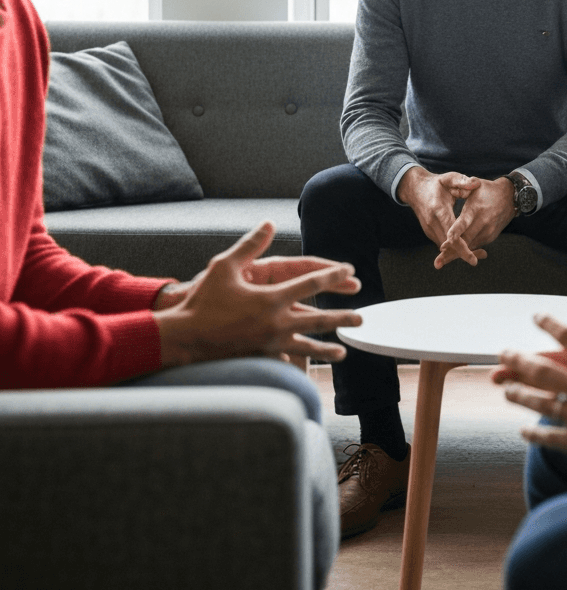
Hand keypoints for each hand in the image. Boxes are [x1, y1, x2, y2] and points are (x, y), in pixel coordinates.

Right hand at [154, 222, 362, 366]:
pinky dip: (300, 363)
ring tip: (344, 350)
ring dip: (327, 348)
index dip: (333, 275)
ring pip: (307, 345)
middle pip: (319, 319)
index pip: (311, 283)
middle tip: (361, 317)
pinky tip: (309, 368)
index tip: (350, 271)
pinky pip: (286, 360)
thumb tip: (269, 222)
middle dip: (342, 316)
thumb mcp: (224, 266)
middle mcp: (275, 322)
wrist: (182, 338)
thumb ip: (251, 245)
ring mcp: (269, 344)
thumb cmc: (202, 300)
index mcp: (271, 298)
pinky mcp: (260, 358)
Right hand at [397, 167, 481, 264]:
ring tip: (480, 253)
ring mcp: (429, 229)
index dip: (462, 247)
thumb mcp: (449, 178)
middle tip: (483, 256)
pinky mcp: (430, 232)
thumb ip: (462, 181)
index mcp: (438, 210)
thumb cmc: (436, 183)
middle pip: (449, 245)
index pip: (451, 234)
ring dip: (460, 252)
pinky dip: (455, 248)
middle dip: (465, 253)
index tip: (473, 259)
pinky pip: (443, 243)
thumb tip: (477, 183)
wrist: (415, 189)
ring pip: (446, 247)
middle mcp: (432, 223)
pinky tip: (468, 247)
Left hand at [435, 177, 515, 268]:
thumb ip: (462, 187)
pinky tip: (451, 255)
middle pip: (465, 241)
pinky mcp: (490, 237)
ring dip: (455, 254)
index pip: (463, 223)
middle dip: (451, 252)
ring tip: (440, 262)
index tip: (444, 244)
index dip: (454, 234)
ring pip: (470, 246)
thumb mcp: (476, 184)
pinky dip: (464, 250)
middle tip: (437, 262)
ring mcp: (488, 232)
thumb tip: (452, 191)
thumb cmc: (488, 190)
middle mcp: (483, 223)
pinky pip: (475, 245)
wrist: (510, 197)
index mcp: (476, 209)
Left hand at [494, 275, 566, 479]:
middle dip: (519, 360)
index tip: (537, 318)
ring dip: (520, 395)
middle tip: (503, 354)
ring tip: (506, 389)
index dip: (549, 324)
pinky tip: (523, 431)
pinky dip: (535, 434)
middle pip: (542, 370)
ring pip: (541, 403)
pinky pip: (551, 438)